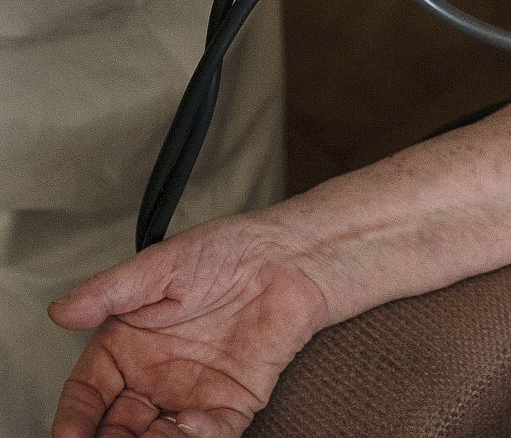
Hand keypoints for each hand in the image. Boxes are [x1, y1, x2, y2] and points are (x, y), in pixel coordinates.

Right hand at [48, 215, 329, 436]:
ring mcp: (196, 391)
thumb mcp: (158, 267)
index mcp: (129, 346)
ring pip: (162, 436)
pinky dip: (199, 436)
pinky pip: (215, 431)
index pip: (89, 392)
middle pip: (119, 425)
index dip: (75, 417)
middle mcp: (158, 375)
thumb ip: (109, 292)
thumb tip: (63, 310)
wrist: (287, 256)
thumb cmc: (226, 252)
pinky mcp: (236, 400)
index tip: (67, 434)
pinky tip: (187, 426)